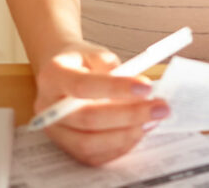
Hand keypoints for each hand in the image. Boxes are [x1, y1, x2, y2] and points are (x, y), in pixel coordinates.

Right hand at [33, 40, 169, 165]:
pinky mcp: (65, 146)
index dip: (116, 88)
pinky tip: (138, 131)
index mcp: (53, 76)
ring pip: (89, 143)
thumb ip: (115, 70)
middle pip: (88, 119)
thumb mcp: (97, 53)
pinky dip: (119, 146)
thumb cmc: (83, 62)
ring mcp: (55, 131)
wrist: (62, 73)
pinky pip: (93, 155)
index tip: (147, 87)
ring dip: (126, 134)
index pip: (83, 86)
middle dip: (129, 115)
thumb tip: (140, 93)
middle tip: (160, 108)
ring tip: (152, 121)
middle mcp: (48, 107)